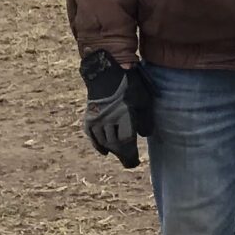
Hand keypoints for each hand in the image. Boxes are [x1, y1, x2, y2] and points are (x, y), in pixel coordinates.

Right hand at [80, 49, 151, 167]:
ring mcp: (96, 120)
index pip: (126, 144)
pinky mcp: (89, 117)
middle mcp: (107, 122)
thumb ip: (145, 118)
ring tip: (120, 154)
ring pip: (103, 142)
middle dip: (122, 155)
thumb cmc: (129, 84)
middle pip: (114, 145)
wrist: (105, 71)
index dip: (130, 156)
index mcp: (123, 117)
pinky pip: (92, 135)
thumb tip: (144, 135)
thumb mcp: (143, 99)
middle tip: (129, 162)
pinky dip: (98, 144)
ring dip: (112, 150)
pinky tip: (104, 151)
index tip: (134, 163)